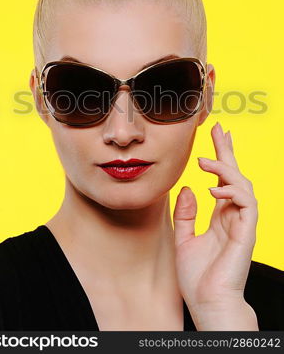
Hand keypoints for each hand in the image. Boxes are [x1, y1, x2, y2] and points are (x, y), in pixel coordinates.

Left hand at [173, 122, 258, 329]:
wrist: (207, 303)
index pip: (223, 181)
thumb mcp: (184, 239)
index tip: (213, 138)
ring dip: (226, 169)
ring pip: (244, 185)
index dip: (220, 158)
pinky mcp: (247, 232)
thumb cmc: (198, 277)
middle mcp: (234, 216)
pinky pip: (247, 204)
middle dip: (228, 151)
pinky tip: (214, 189)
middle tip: (220, 129)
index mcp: (221, 217)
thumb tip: (188, 188)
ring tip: (205, 161)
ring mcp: (242, 224)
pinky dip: (232, 192)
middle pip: (236, 176)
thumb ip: (186, 214)